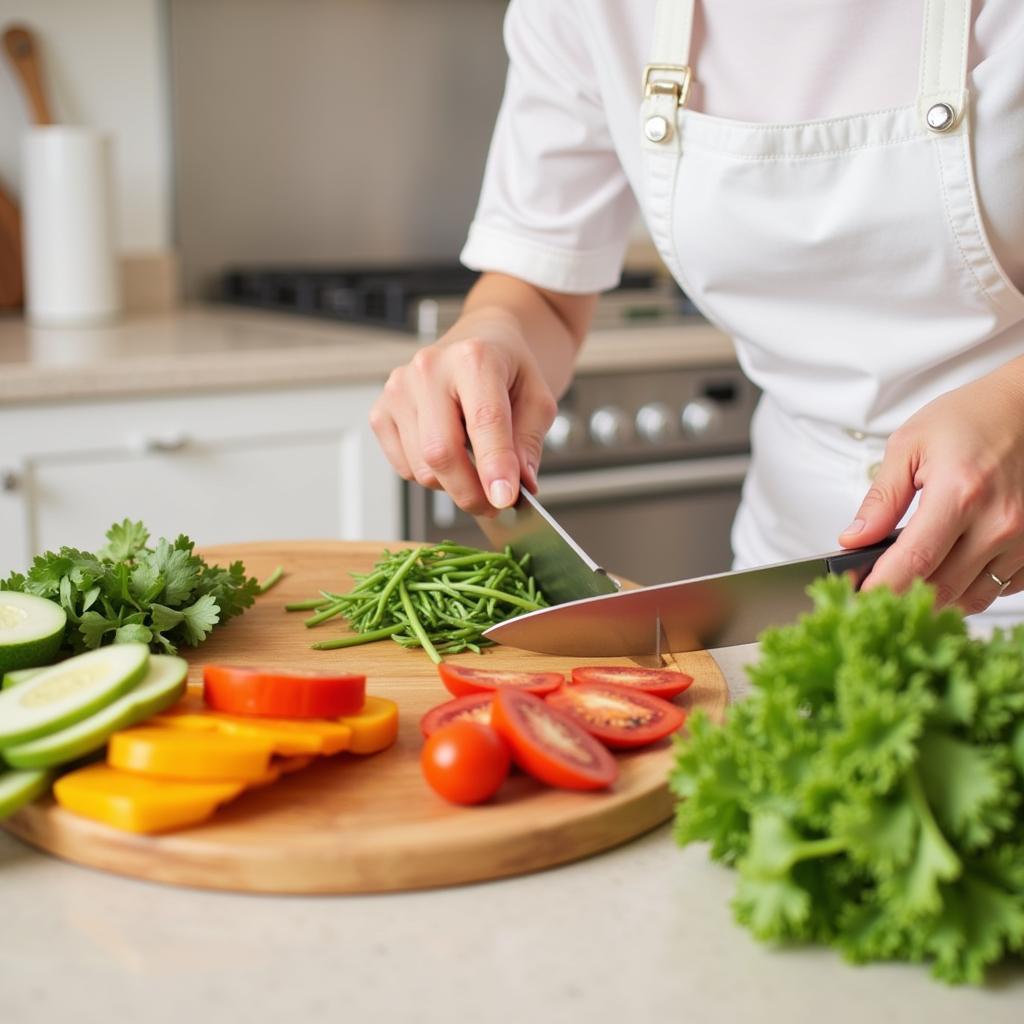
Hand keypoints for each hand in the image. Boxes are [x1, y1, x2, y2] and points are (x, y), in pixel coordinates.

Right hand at [370, 325, 556, 515]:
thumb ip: (528, 444)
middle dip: (470, 492)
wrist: (482, 343)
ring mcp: (398, 389)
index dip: (494, 465)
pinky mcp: (381, 411)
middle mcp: (428, 369)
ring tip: (475, 467)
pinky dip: (430, 476)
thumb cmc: (509, 372)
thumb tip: (518, 486)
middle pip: (441, 452)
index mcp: (474, 357)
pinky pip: (404, 468)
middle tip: (495, 506)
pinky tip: (449, 454)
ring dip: (452, 484)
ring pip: (421, 468)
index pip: (483, 420)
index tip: (505, 499)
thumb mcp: (538, 401)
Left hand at [838, 361, 1023, 612]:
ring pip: (971, 599)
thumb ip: (881, 498)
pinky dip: (969, 588)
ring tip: (911, 580)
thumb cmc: (972, 418)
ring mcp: (1023, 540)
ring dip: (936, 600)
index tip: (857, 600)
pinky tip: (951, 567)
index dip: (881, 588)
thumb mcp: (910, 445)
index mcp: (960, 493)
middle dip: (902, 599)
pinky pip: (999, 589)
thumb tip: (854, 538)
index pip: (913, 562)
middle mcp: (998, 522)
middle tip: (876, 591)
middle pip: (941, 590)